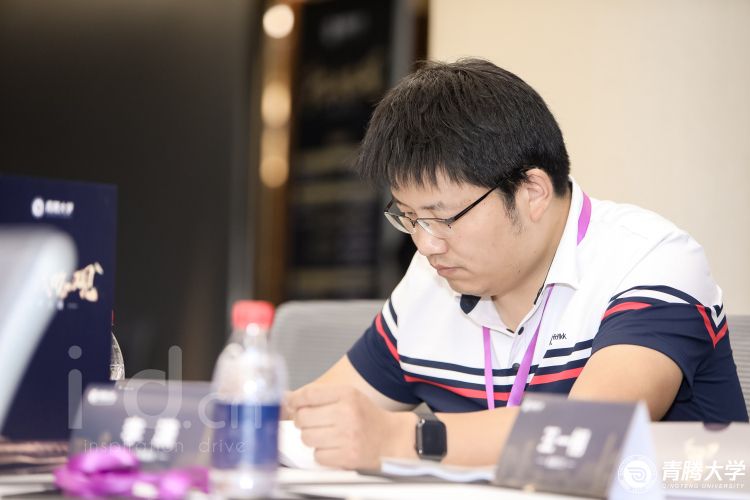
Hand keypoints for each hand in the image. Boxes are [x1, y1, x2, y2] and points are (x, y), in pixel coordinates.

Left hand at [286, 385, 415, 469]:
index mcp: (347, 394)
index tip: (293, 404)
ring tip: (326, 436)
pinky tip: (334, 448)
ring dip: (312, 438)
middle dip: (304, 422)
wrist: (392, 439)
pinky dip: (322, 454)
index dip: (295, 400)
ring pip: (307, 438)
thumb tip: (288, 398)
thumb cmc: (368, 417)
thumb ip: (319, 396)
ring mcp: (347, 436)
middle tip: (314, 423)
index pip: (308, 394)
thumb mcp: (348, 396)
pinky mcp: (347, 456)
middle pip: (303, 417)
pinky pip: (317, 456)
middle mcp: (347, 413)